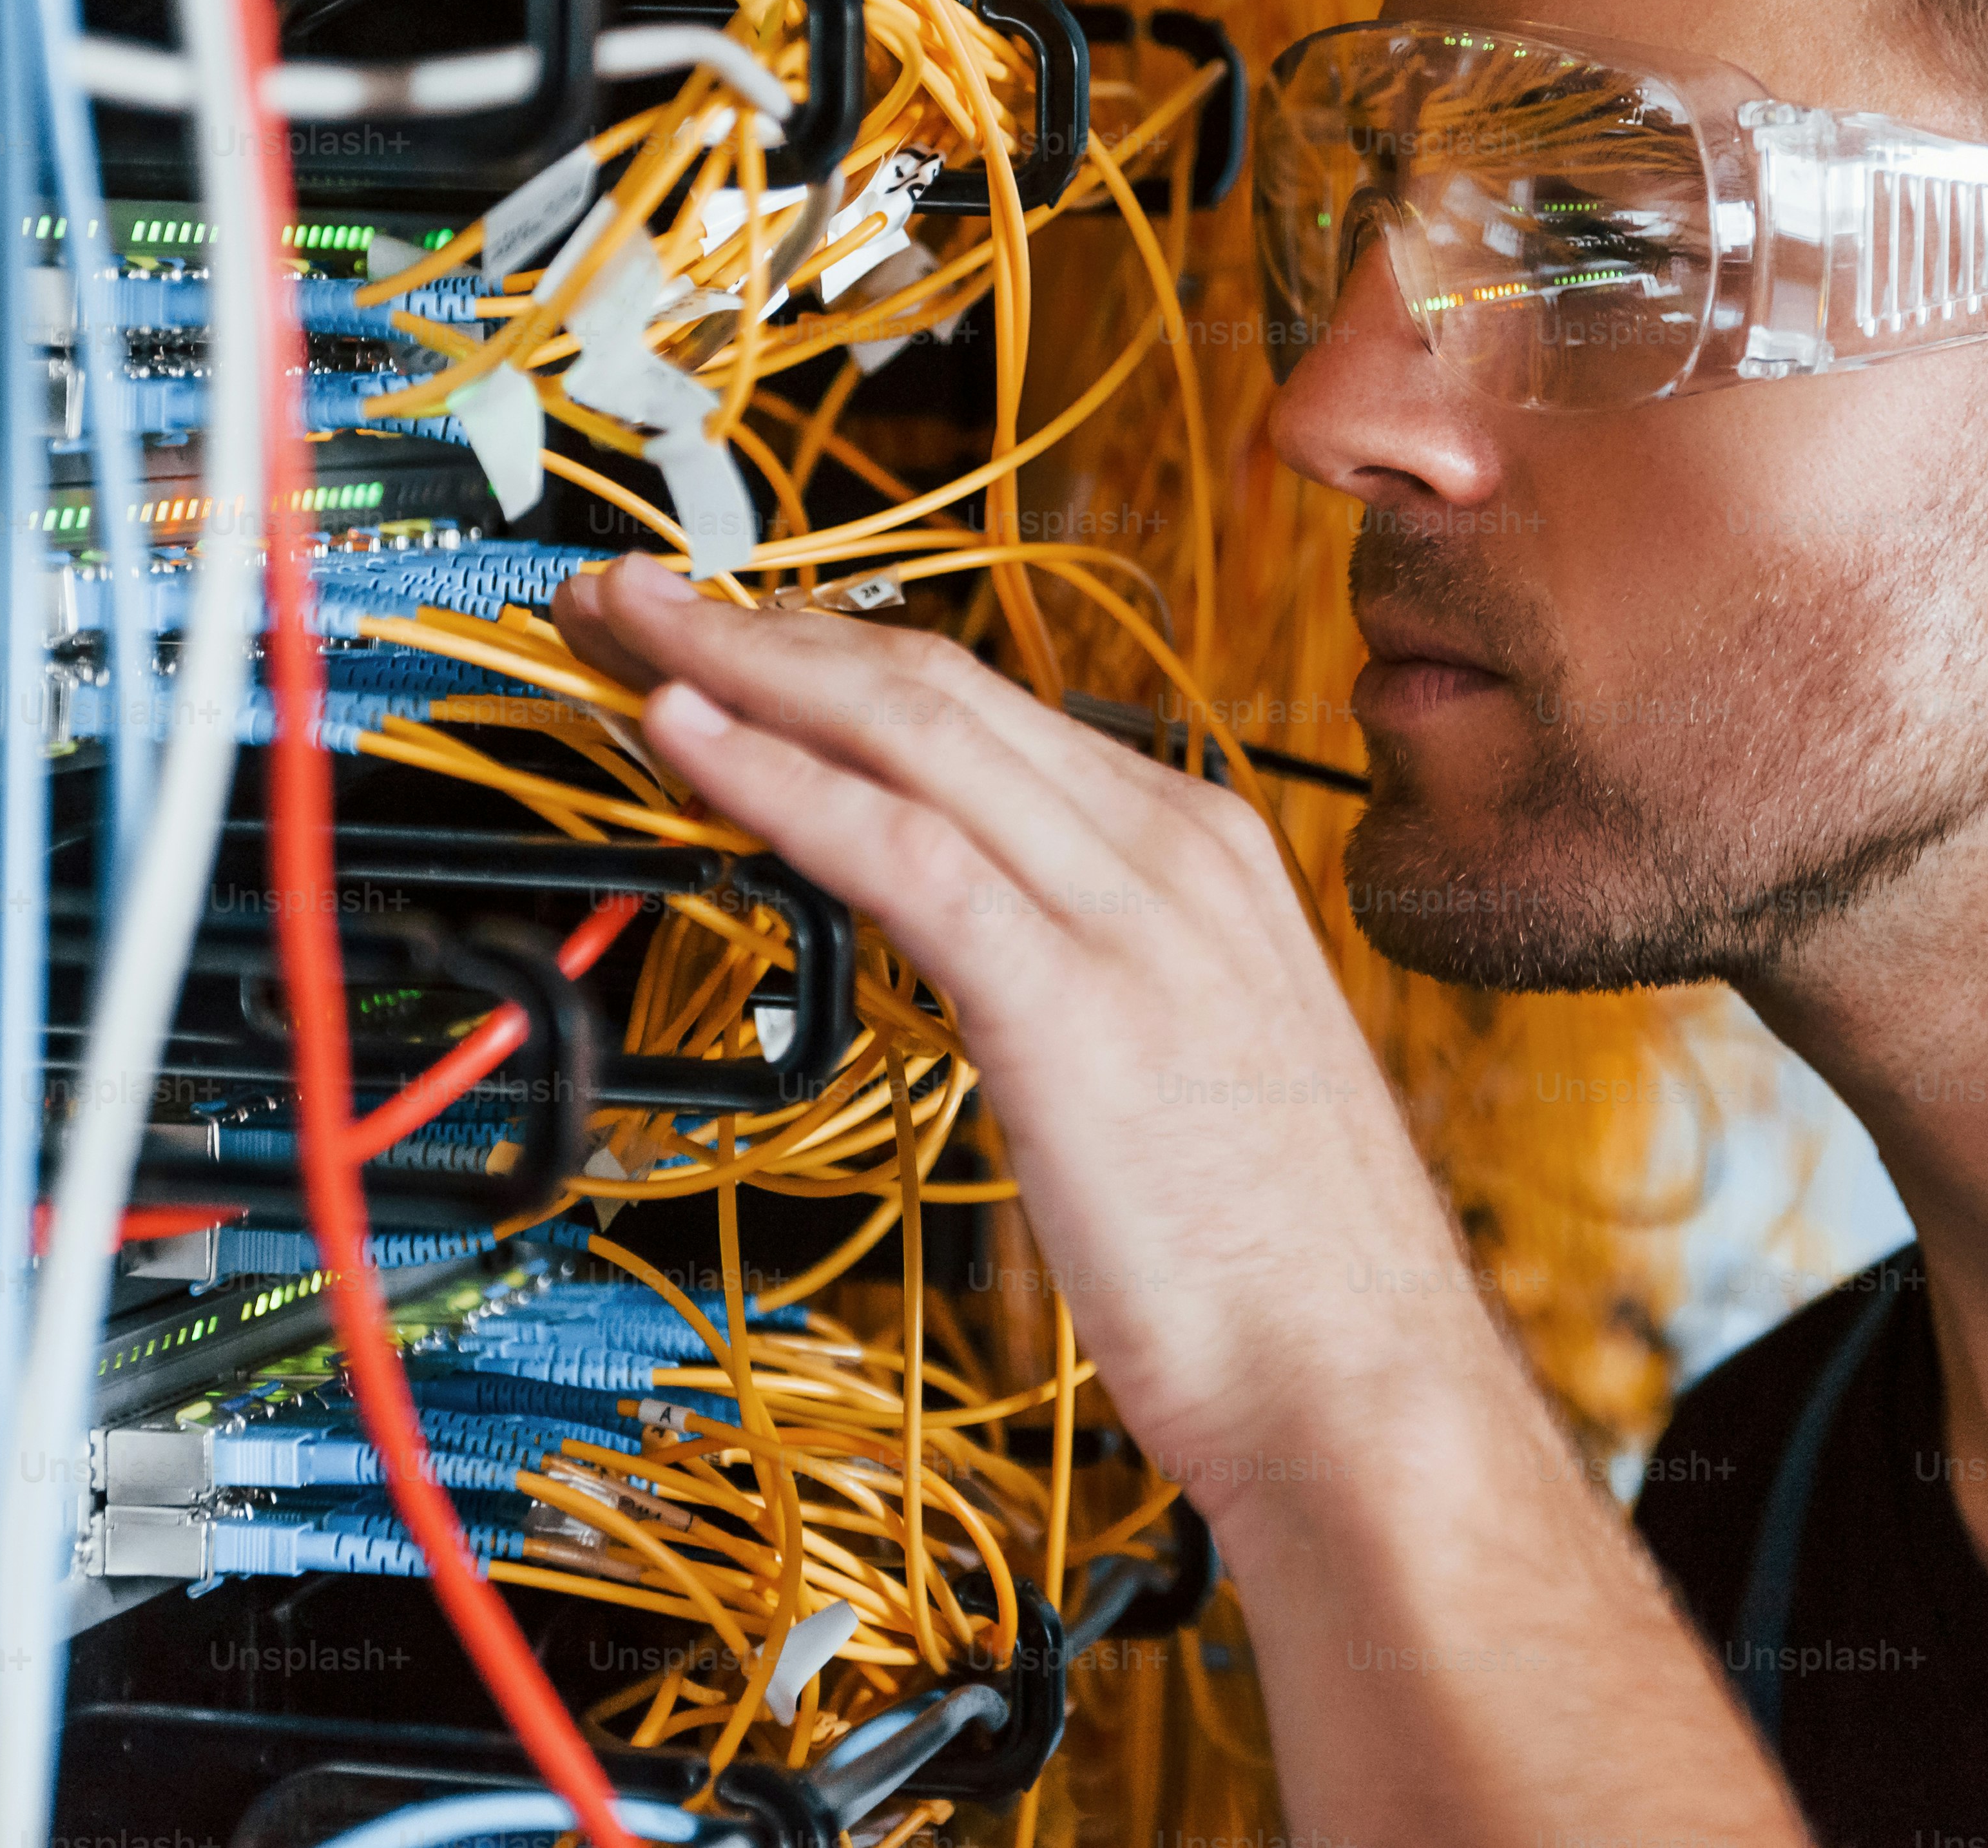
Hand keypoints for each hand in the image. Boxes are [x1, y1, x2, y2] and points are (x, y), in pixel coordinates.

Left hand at [550, 558, 1812, 1847]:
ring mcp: (1133, 920)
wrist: (1370, 1390)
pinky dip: (779, 782)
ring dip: (736, 667)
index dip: (826, 653)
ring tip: (617, 630)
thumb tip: (961, 930)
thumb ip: (1081, 964)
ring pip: (907, 735)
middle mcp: (1174, 850)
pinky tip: (685, 741)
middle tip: (623, 598)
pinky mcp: (1075, 1009)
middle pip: (929, 683)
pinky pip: (902, 855)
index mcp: (1201, 850)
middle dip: (758, 627)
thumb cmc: (1272, 1265)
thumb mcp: (1182, 1058)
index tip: (714, 636)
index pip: (981, 702)